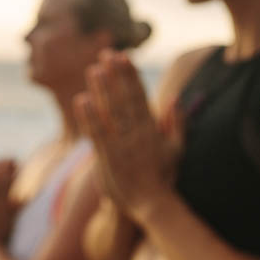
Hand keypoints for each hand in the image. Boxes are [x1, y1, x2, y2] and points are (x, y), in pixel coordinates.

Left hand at [75, 51, 175, 217]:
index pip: (141, 95)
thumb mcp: (176, 149)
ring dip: (102, 90)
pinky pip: (98, 134)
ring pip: (112, 112)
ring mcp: (124, 145)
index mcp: (153, 129)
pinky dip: (90, 117)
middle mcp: (138, 133)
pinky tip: (82, 100)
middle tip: (106, 54)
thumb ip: (177, 124)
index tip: (124, 56)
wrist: (151, 205)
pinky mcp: (109, 158)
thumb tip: (175, 99)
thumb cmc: (163, 177)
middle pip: (125, 98)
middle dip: (116, 75)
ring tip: (92, 70)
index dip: (131, 75)